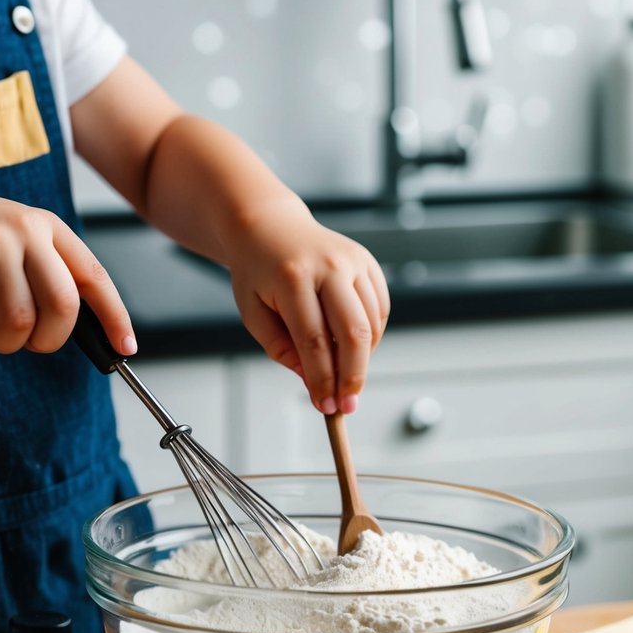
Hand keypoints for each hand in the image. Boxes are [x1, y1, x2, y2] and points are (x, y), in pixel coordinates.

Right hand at [0, 191, 135, 355]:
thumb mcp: (28, 245)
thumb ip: (54, 278)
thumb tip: (91, 335)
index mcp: (53, 230)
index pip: (94, 278)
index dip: (115, 317)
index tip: (125, 348)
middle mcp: (29, 230)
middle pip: (62, 304)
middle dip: (50, 340)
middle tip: (33, 343)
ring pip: (19, 318)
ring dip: (6, 341)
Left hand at [227, 200, 389, 412]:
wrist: (270, 225)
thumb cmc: (258, 271)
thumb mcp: (253, 312)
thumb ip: (280, 348)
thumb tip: (312, 379)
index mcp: (292, 278)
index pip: (314, 340)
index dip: (322, 378)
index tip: (325, 406)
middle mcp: (328, 266)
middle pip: (353, 332)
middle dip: (352, 376)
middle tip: (347, 405)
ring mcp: (353, 261)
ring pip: (371, 323)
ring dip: (363, 358)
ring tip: (344, 373)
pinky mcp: (367, 262)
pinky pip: (380, 309)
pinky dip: (372, 335)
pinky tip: (353, 346)